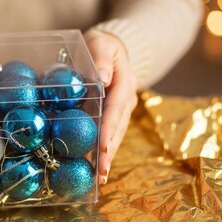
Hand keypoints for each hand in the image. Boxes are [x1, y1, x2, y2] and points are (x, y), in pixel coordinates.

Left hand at [84, 29, 137, 183]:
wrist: (113, 48)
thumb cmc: (103, 45)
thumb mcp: (101, 44)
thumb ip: (101, 59)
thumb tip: (102, 78)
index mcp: (124, 83)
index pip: (116, 109)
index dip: (109, 129)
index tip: (102, 147)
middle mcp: (126, 100)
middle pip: (118, 128)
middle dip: (110, 151)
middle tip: (101, 174)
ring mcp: (122, 109)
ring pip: (116, 135)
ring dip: (109, 155)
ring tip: (100, 177)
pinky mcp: (115, 114)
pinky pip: (110, 132)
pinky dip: (104, 148)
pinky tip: (95, 164)